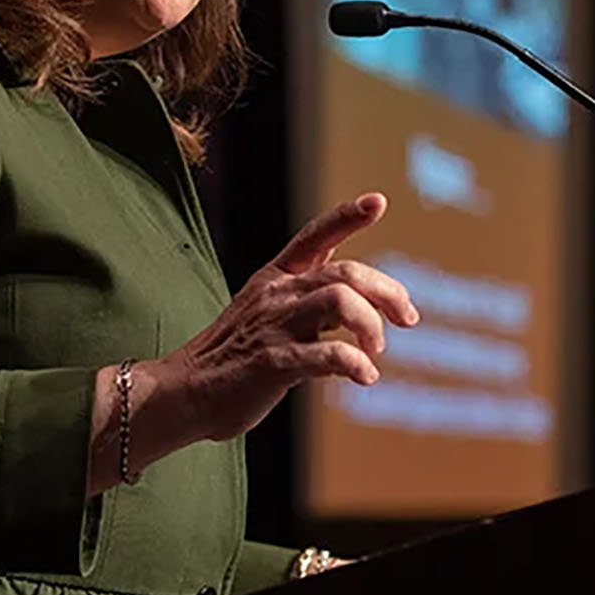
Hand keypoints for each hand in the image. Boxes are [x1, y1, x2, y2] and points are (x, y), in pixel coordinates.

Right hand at [151, 192, 418, 442]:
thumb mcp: (268, 312)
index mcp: (276, 276)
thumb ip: (309, 300)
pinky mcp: (272, 362)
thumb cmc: (235, 355)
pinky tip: (365, 377)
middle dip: (388, 292)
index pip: (314, 235)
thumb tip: (361, 304)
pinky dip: (356, 364)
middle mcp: (277, 293)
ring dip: (371, 326)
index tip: (378, 202)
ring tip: (375, 350)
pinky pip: (327, 354)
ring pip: (340, 301)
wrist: (185, 392)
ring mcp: (274, 326)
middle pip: (347, 273)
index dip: (347, 216)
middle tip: (408, 318)